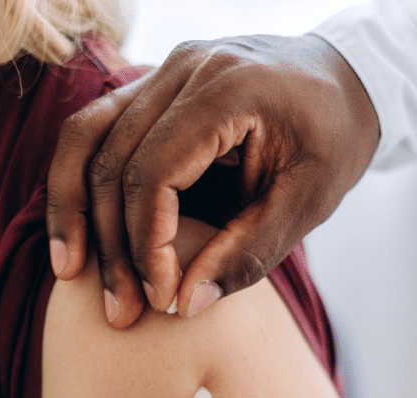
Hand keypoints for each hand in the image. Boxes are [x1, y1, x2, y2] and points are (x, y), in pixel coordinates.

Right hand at [47, 34, 379, 326]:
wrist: (346, 81)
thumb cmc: (335, 139)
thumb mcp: (308, 202)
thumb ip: (248, 252)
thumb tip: (186, 304)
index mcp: (230, 89)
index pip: (155, 173)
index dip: (147, 244)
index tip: (161, 298)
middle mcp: (186, 67)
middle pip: (113, 160)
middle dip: (111, 243)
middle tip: (120, 310)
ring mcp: (163, 70)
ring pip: (85, 138)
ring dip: (75, 209)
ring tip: (69, 272)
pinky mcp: (152, 86)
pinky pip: (96, 131)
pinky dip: (80, 182)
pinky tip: (78, 235)